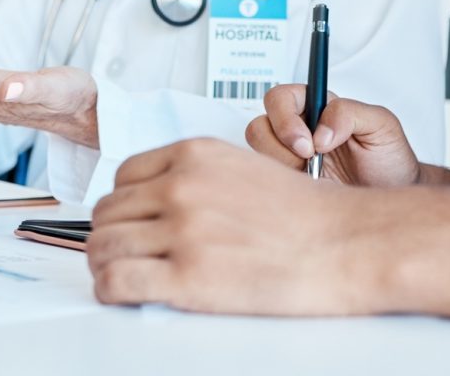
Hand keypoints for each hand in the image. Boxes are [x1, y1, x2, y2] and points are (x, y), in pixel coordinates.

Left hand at [89, 139, 372, 313]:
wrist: (345, 244)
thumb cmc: (306, 215)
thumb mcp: (244, 168)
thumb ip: (197, 176)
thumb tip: (159, 200)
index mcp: (194, 155)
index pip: (124, 176)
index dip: (125, 205)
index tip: (132, 222)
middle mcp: (182, 187)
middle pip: (108, 212)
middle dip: (113, 235)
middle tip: (127, 254)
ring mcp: (183, 231)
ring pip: (104, 246)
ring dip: (106, 264)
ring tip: (122, 275)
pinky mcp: (187, 278)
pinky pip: (117, 283)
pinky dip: (110, 291)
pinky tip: (123, 294)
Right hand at [245, 84, 421, 187]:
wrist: (394, 196)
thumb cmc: (390, 159)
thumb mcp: (383, 125)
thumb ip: (350, 113)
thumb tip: (320, 131)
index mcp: (317, 109)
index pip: (281, 98)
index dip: (285, 119)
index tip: (308, 145)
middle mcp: (299, 131)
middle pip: (260, 127)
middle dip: (281, 147)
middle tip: (309, 162)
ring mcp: (291, 161)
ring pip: (261, 157)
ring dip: (285, 169)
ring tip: (317, 178)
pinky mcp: (290, 186)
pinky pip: (269, 184)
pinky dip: (286, 189)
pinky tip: (313, 190)